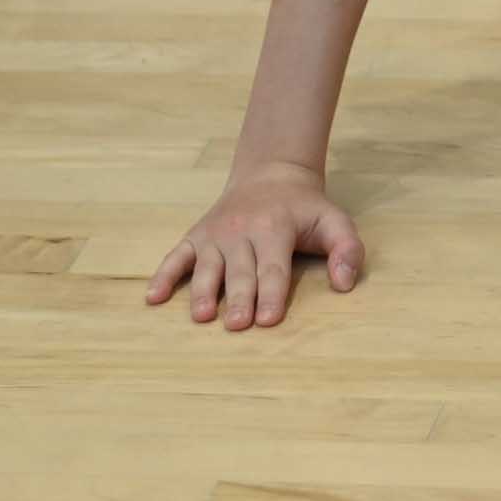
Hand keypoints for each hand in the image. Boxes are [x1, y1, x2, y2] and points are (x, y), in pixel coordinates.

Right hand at [147, 160, 366, 332]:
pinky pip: (176, 257)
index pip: (274, 267)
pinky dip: (164, 276)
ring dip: (203, 291)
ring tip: (202, 316)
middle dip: (239, 298)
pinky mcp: (196, 236)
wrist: (271, 175)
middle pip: (240, 271)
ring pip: (207, 266)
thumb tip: (345, 284)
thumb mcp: (335, 221)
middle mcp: (241, 230)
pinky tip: (153, 298)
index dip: (272, 294)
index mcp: (275, 227)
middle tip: (237, 325)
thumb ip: (347, 250)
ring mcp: (215, 234)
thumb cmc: (305, 209)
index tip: (268, 319)